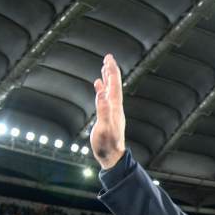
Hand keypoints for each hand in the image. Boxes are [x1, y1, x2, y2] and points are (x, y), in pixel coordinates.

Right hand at [91, 54, 125, 168]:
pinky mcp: (107, 116)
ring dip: (108, 78)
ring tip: (105, 68)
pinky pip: (105, 99)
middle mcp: (115, 107)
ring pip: (110, 91)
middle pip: (114, 85)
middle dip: (111, 71)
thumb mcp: (103, 128)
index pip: (114, 86)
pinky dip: (102, 90)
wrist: (112, 157)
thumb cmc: (107, 145)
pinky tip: (99, 86)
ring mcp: (111, 111)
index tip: (109, 59)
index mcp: (114, 108)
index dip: (112, 72)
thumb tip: (102, 94)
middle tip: (108, 58)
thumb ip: (103, 111)